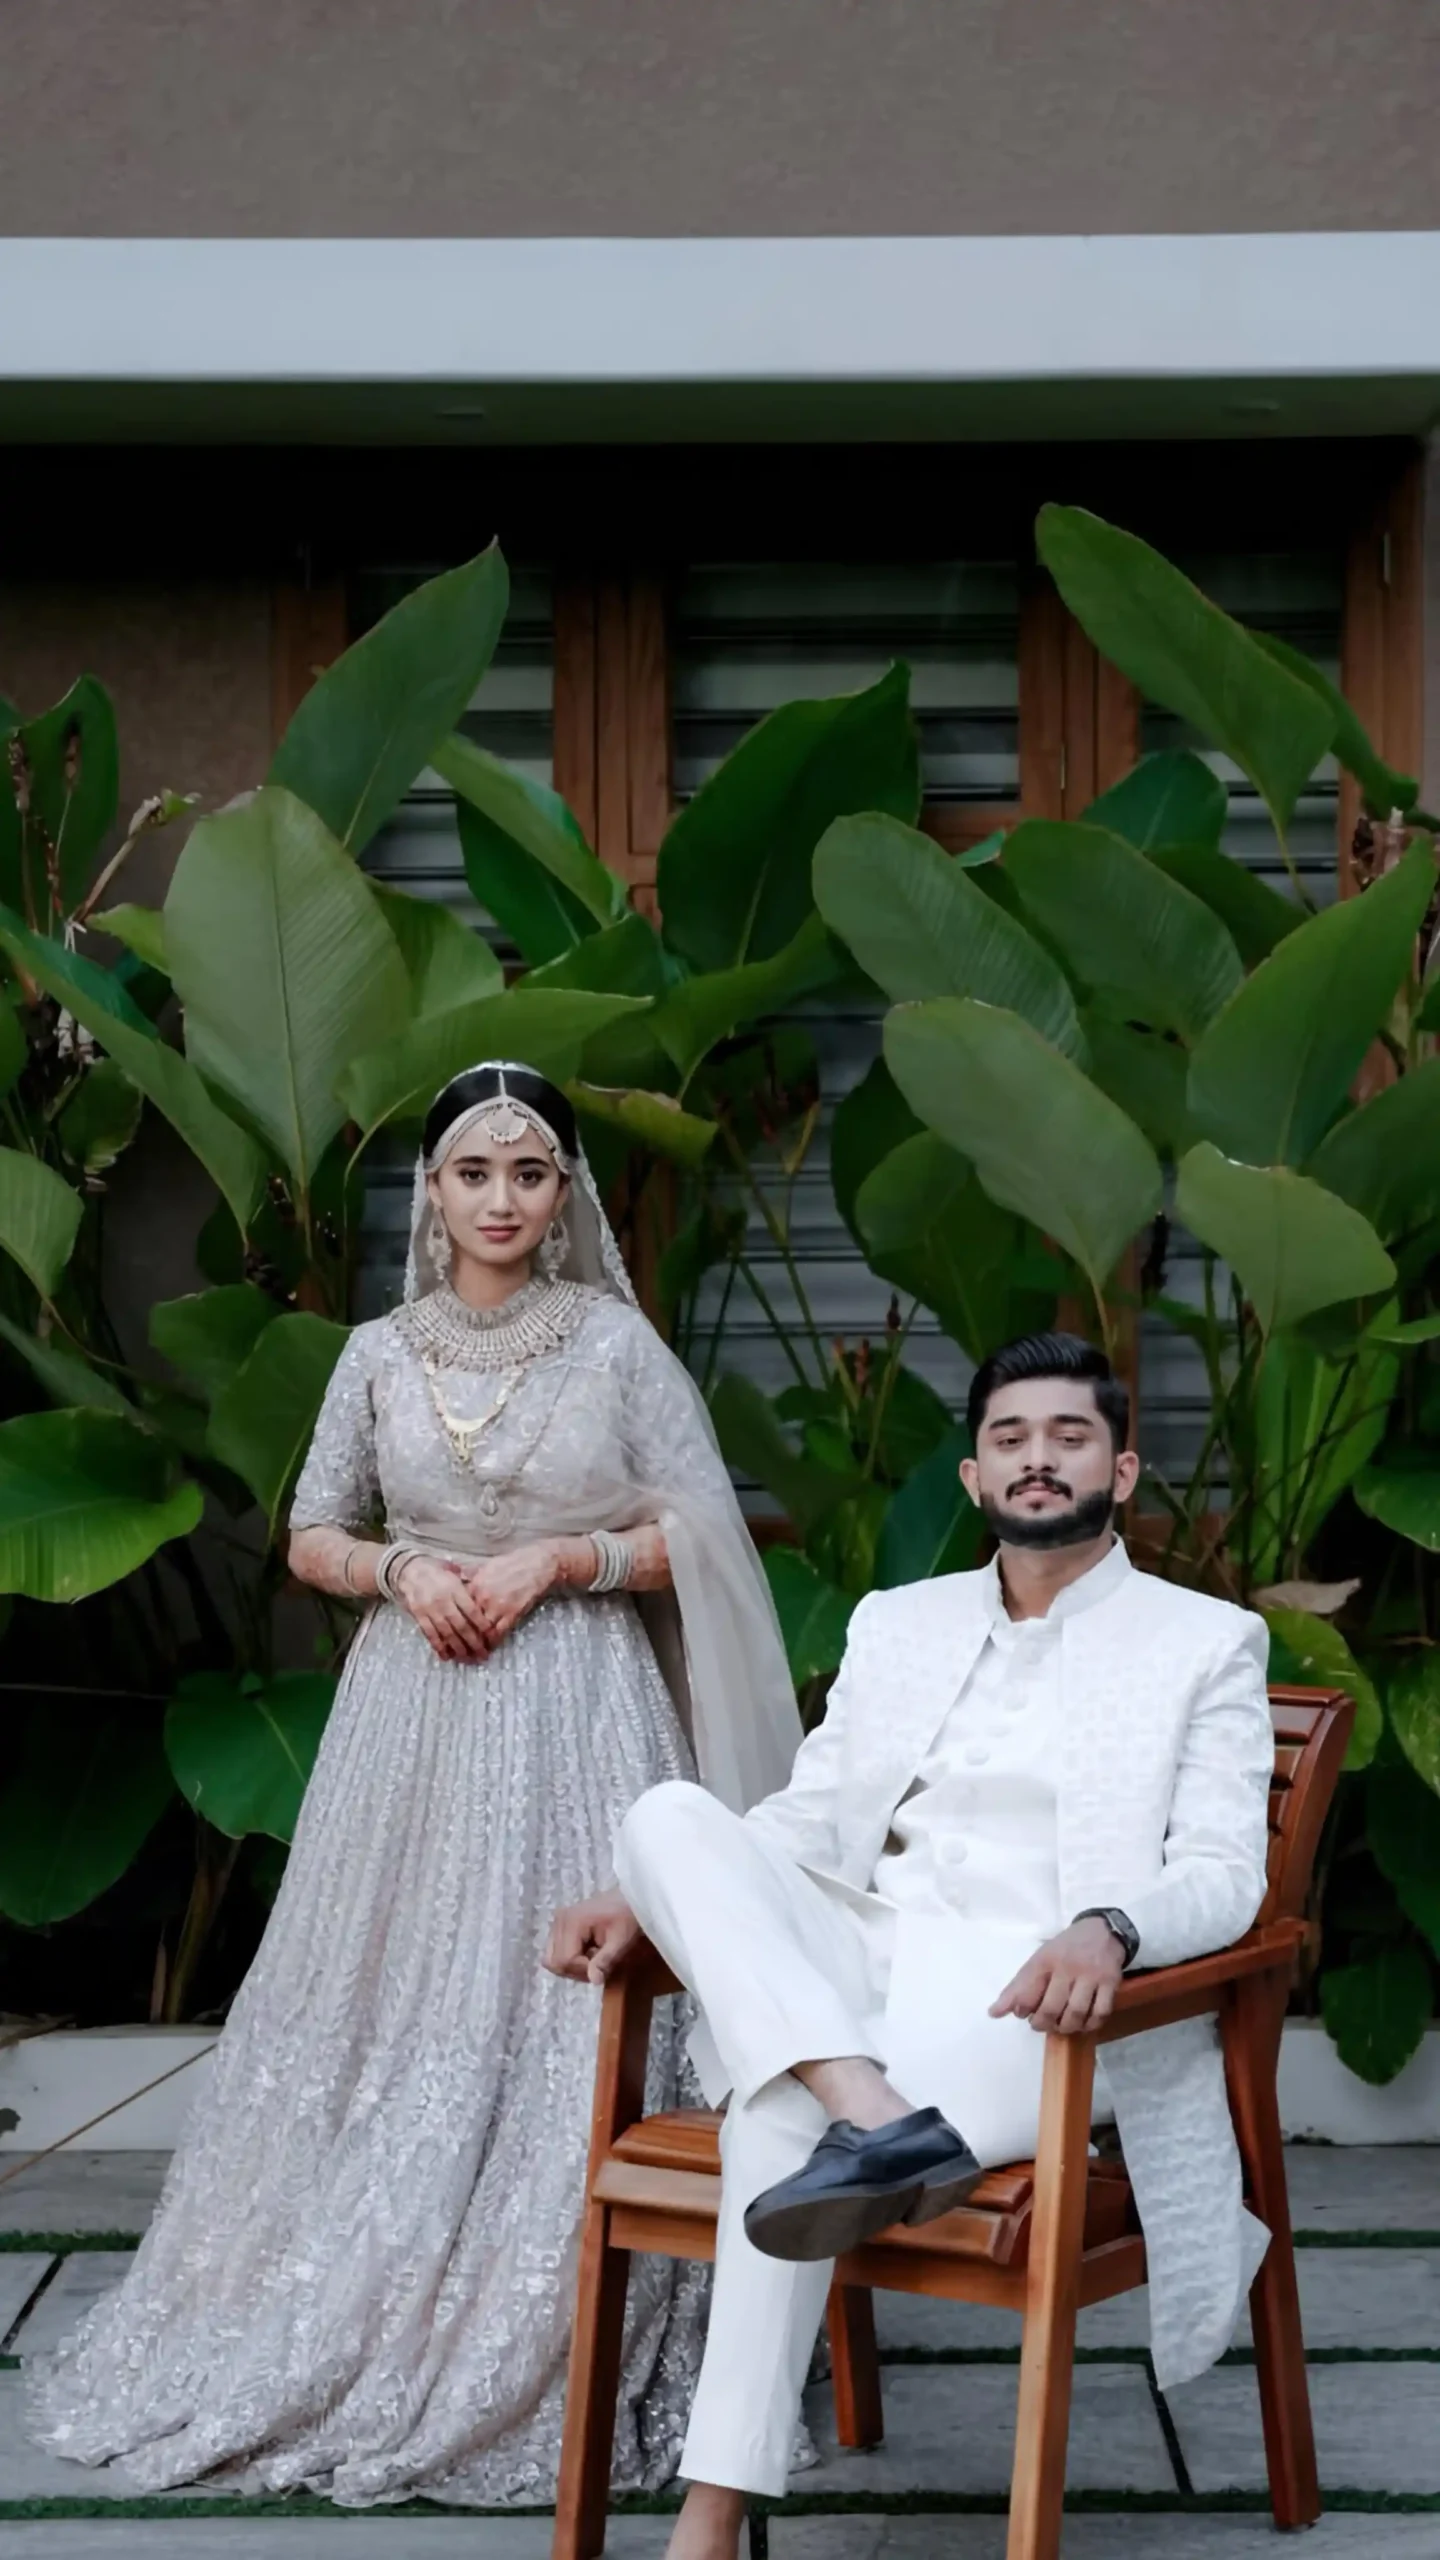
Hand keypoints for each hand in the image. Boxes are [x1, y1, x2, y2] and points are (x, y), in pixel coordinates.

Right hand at [394, 1555, 491, 1663]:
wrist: (408, 1570)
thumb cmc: (435, 1570)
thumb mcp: (454, 1571)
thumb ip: (468, 1583)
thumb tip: (484, 1594)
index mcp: (454, 1588)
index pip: (471, 1610)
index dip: (482, 1624)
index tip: (491, 1635)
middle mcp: (443, 1601)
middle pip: (461, 1625)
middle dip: (473, 1642)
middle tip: (483, 1654)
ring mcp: (430, 1610)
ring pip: (446, 1633)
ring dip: (458, 1648)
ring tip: (468, 1658)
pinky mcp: (419, 1616)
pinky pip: (430, 1634)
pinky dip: (438, 1646)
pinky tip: (446, 1656)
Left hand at [464, 1542, 560, 1648]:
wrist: (538, 1564)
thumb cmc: (513, 1562)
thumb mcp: (488, 1564)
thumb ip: (472, 1574)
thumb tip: (460, 1577)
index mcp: (475, 1584)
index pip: (459, 1607)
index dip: (455, 1619)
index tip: (453, 1628)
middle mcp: (484, 1597)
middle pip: (468, 1621)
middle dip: (464, 1635)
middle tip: (461, 1645)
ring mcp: (498, 1606)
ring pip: (482, 1630)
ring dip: (478, 1642)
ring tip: (474, 1651)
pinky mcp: (513, 1613)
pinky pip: (499, 1632)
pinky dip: (493, 1641)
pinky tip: (490, 1646)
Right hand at [544, 1890, 641, 1986]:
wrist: (630, 1900)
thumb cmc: (627, 1919)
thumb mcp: (621, 1941)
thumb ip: (605, 1960)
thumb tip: (594, 1981)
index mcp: (572, 1922)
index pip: (565, 1960)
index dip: (582, 1970)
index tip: (602, 1967)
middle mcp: (559, 1921)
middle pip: (554, 1962)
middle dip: (575, 1970)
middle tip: (597, 1966)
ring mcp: (557, 1922)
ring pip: (552, 1959)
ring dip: (572, 1966)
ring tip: (593, 1959)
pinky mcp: (560, 1925)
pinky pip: (556, 1951)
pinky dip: (569, 1958)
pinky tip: (587, 1952)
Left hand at [988, 1916, 1125, 2035]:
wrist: (1101, 1931)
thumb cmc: (1064, 1950)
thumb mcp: (1038, 1960)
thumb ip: (1017, 1988)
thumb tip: (994, 2013)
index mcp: (1045, 1960)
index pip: (1027, 1992)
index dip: (1021, 2010)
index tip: (1023, 2013)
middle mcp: (1068, 1967)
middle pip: (1052, 2007)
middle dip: (1043, 2024)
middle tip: (1041, 2024)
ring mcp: (1091, 1975)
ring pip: (1076, 2013)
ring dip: (1066, 2027)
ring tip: (1060, 2025)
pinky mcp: (1111, 1982)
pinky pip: (1100, 2013)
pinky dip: (1090, 2024)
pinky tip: (1082, 2023)